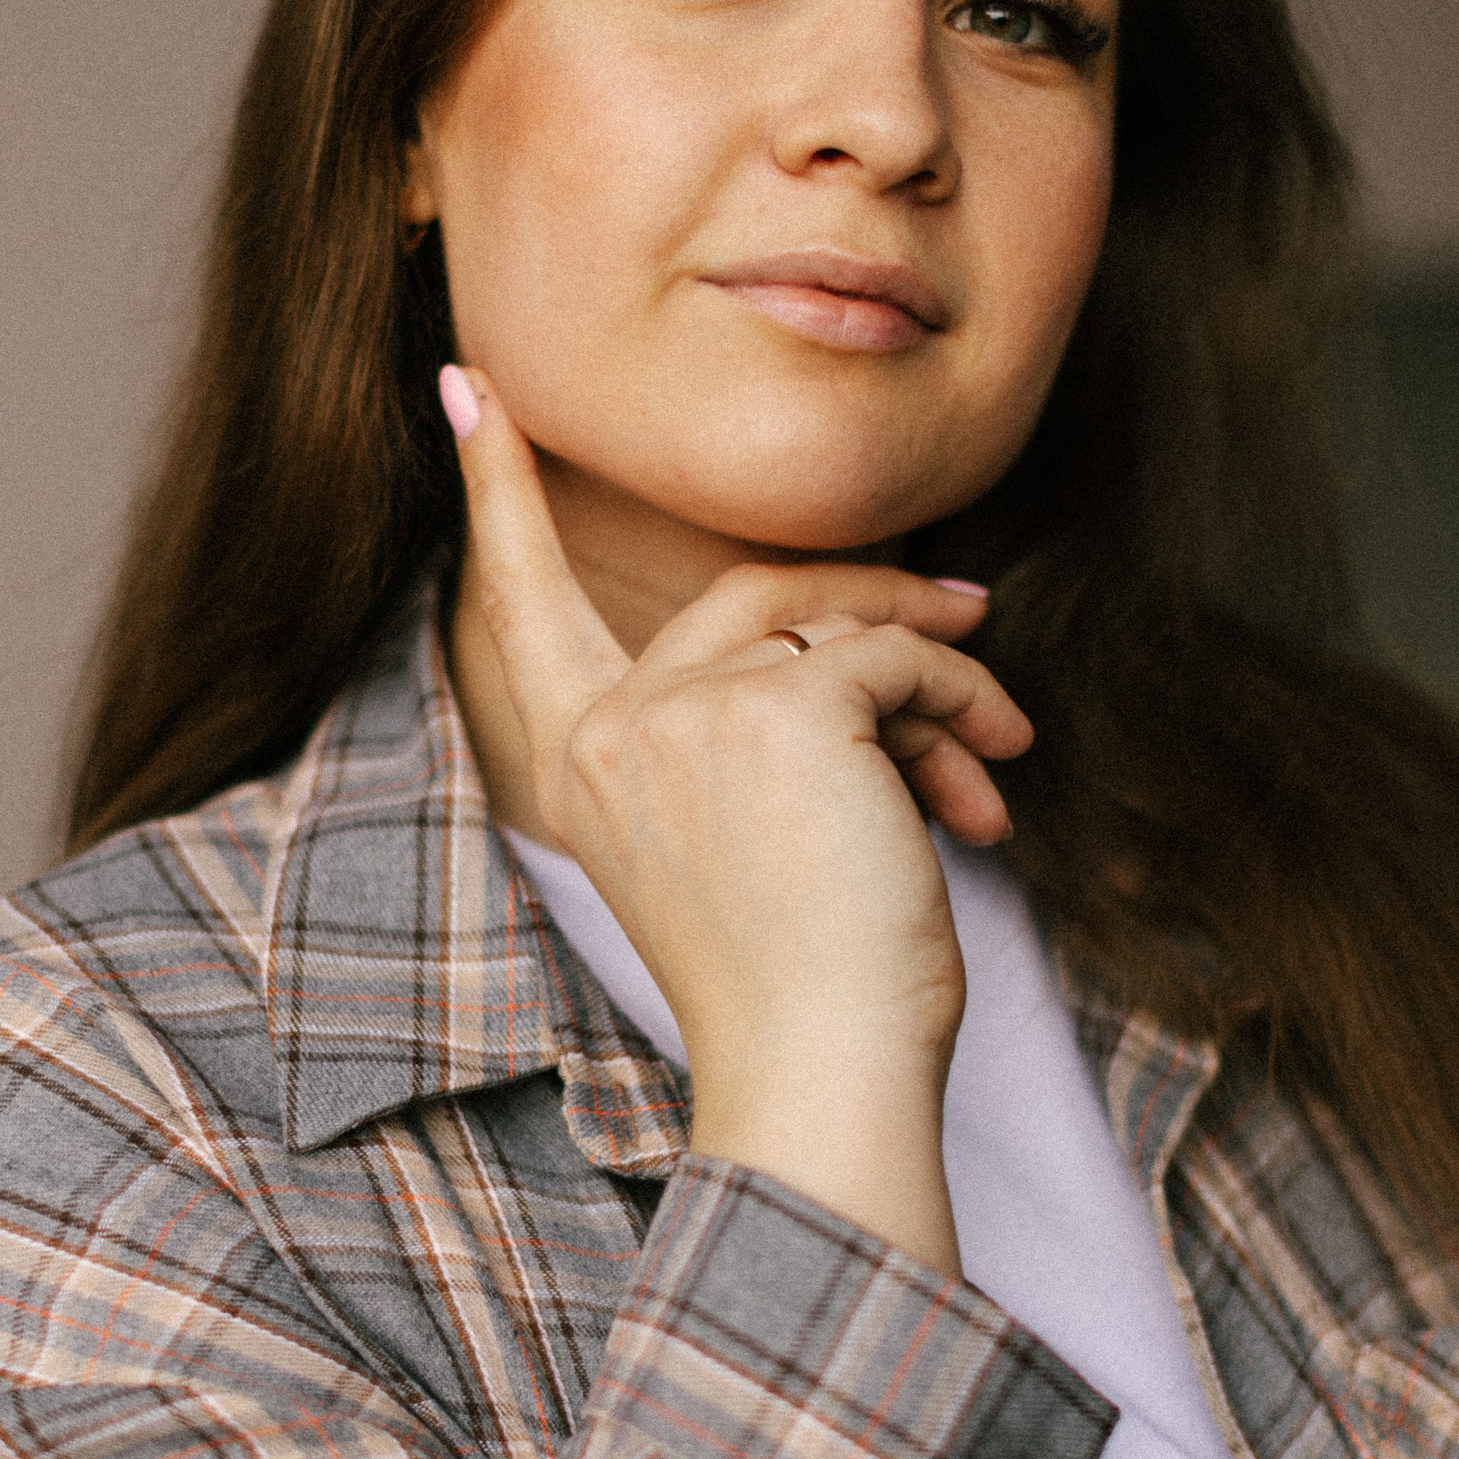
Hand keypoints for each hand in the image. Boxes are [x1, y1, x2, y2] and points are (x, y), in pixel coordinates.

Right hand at [441, 362, 1031, 1271]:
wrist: (823, 1073)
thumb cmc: (800, 988)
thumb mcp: (744, 843)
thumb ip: (752, 731)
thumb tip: (857, 641)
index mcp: (580, 767)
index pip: (523, 599)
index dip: (498, 490)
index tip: (463, 385)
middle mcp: (615, 728)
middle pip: (748, 590)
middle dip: (870, 596)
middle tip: (967, 601)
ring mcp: (689, 711)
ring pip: (838, 624)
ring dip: (936, 678)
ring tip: (996, 747)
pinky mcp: (784, 706)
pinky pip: (895, 653)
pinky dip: (963, 700)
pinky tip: (993, 765)